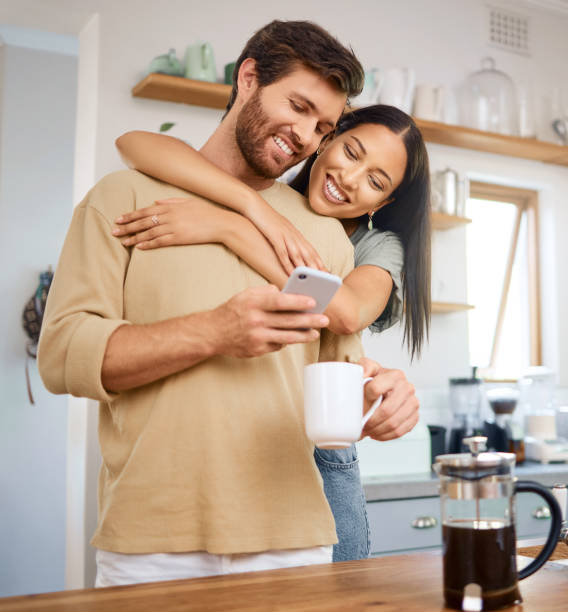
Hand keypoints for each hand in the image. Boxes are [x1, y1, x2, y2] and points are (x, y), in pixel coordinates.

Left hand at [112, 197, 228, 248]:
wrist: (221, 223)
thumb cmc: (207, 212)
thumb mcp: (188, 201)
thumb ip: (170, 200)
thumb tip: (155, 201)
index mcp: (170, 206)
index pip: (145, 210)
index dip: (130, 215)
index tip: (119, 218)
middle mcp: (169, 215)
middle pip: (143, 221)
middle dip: (127, 226)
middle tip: (113, 231)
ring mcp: (174, 227)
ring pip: (149, 233)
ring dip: (134, 238)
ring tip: (123, 242)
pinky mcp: (179, 238)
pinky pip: (160, 242)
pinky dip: (148, 244)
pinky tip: (139, 247)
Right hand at [210, 285, 329, 357]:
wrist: (213, 333)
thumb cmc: (233, 311)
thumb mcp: (246, 295)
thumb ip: (265, 292)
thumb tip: (286, 292)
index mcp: (253, 303)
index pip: (280, 302)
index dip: (298, 302)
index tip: (314, 302)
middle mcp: (255, 320)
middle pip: (288, 321)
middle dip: (309, 320)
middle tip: (324, 319)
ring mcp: (256, 337)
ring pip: (287, 337)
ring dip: (304, 335)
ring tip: (316, 332)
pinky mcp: (257, 350)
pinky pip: (277, 345)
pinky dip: (286, 341)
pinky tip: (294, 337)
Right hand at [245, 198, 325, 274]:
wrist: (254, 205)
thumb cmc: (266, 218)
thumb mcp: (280, 229)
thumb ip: (287, 239)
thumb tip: (291, 252)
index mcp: (295, 233)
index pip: (310, 249)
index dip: (319, 261)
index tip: (326, 272)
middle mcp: (293, 234)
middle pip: (308, 253)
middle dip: (317, 266)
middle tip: (325, 279)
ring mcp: (285, 235)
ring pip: (298, 253)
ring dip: (305, 267)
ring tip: (312, 279)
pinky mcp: (274, 235)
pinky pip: (282, 252)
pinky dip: (287, 263)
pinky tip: (290, 273)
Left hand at [358, 357, 418, 441]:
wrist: (379, 390)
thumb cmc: (371, 379)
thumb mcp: (364, 368)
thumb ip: (363, 367)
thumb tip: (363, 374)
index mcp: (396, 375)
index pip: (375, 389)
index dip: (364, 401)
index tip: (357, 407)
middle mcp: (407, 388)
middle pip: (386, 410)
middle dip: (371, 421)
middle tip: (361, 425)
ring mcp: (413, 403)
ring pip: (394, 423)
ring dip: (377, 430)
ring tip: (367, 430)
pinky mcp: (414, 416)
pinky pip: (400, 431)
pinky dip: (385, 435)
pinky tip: (377, 433)